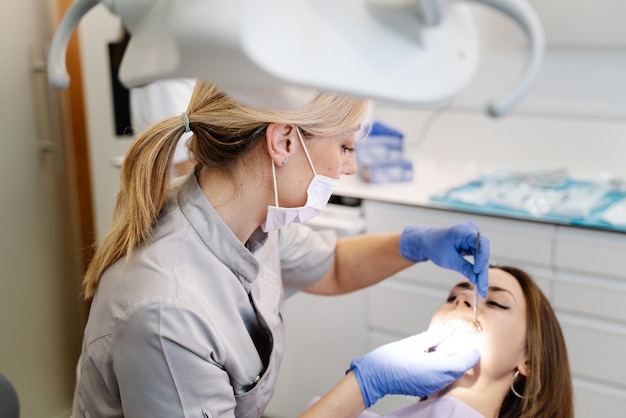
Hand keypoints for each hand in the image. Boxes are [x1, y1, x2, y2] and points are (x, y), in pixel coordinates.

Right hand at [348, 327, 479, 407]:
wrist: (374, 376)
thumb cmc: (390, 359)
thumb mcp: (414, 342)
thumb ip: (435, 336)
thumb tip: (450, 329)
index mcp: (435, 367)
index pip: (463, 364)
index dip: (472, 356)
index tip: (474, 348)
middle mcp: (436, 380)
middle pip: (458, 371)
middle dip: (463, 360)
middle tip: (462, 346)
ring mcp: (430, 386)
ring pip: (450, 376)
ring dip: (452, 365)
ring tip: (445, 351)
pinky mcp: (424, 388)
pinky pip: (440, 380)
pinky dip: (442, 370)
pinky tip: (433, 360)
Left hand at [399, 223, 489, 296]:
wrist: (426, 242)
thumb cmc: (434, 247)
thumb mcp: (448, 260)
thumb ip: (464, 268)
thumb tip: (476, 280)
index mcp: (463, 231)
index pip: (482, 243)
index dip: (482, 258)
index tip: (476, 272)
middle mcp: (471, 231)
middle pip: (483, 252)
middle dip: (482, 271)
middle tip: (482, 289)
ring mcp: (472, 237)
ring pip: (482, 256)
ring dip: (481, 272)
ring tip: (481, 289)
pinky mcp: (472, 244)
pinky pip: (478, 257)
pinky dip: (478, 268)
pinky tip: (478, 281)